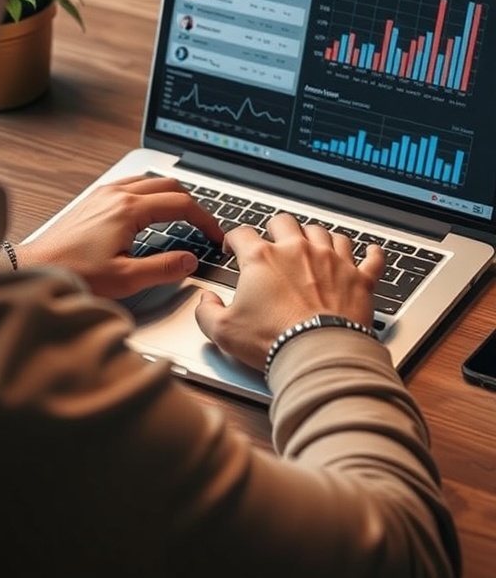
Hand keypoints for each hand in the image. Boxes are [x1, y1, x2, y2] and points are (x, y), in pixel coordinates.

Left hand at [16, 174, 222, 297]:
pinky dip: (151, 194)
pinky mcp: (94, 199)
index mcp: (129, 210)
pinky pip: (132, 184)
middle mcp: (117, 194)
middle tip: (203, 226)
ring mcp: (104, 193)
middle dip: (193, 204)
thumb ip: (163, 269)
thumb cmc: (73, 273)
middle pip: (169, 185)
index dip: (206, 220)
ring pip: (150, 181)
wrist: (34, 268)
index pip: (181, 204)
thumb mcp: (125, 279)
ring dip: (171, 196)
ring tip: (183, 218)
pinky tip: (150, 212)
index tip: (215, 236)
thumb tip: (190, 261)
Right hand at [195, 214, 384, 371]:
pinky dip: (372, 254)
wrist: (318, 356)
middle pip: (285, 222)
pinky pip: (372, 258)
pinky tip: (371, 251)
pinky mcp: (359, 279)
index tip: (232, 247)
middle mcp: (298, 250)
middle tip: (273, 241)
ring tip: (313, 245)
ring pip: (325, 233)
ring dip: (317, 237)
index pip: (242, 233)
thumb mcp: (224, 332)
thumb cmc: (273, 342)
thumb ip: (207, 312)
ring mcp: (332, 261)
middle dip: (275, 228)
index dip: (233, 239)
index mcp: (262, 258)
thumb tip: (206, 301)